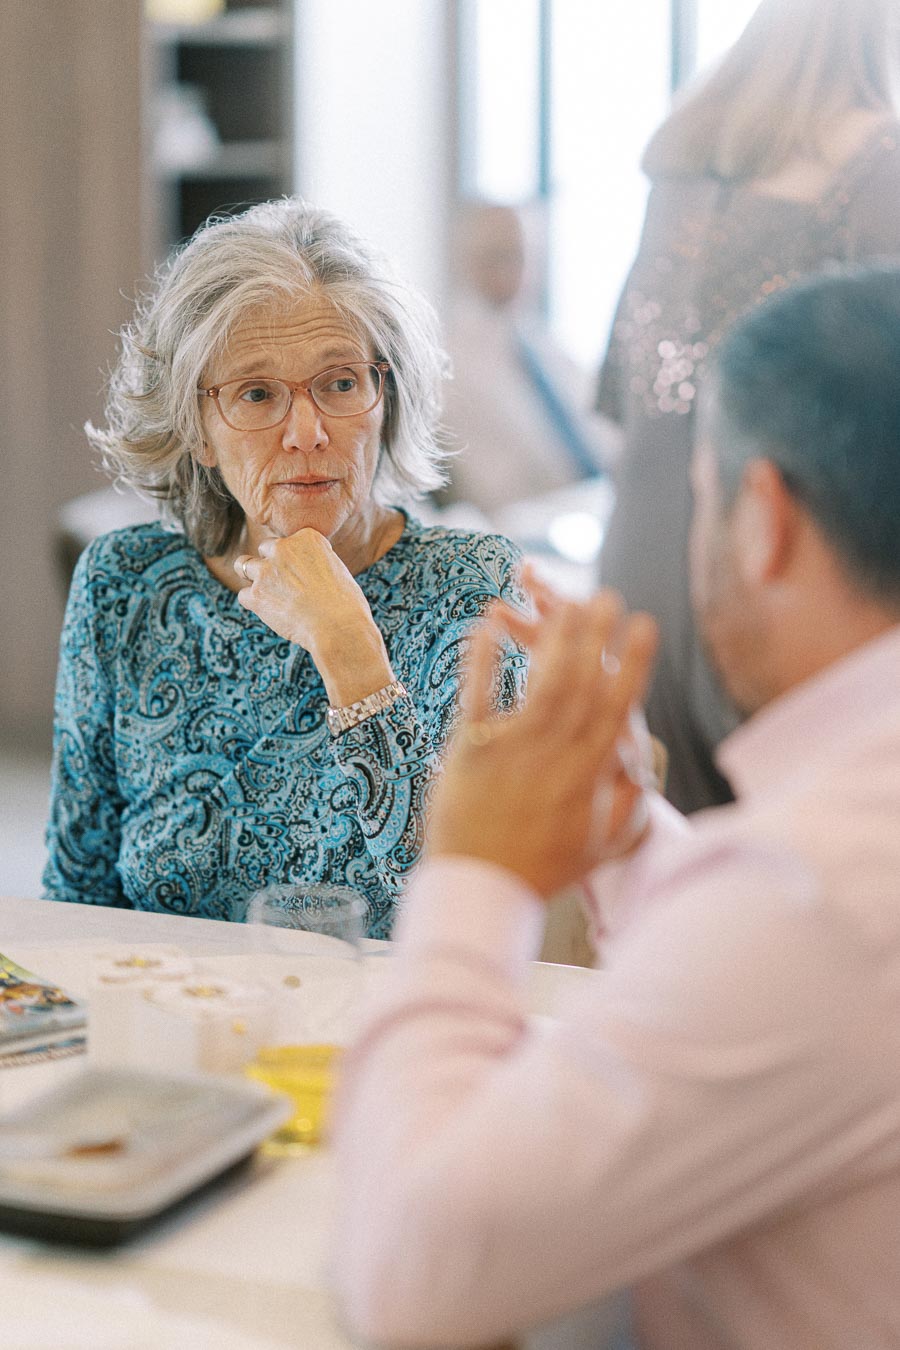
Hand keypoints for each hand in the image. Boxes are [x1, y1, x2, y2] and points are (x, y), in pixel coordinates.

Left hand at [234, 529, 393, 705]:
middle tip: (285, 584)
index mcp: (307, 537)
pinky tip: (271, 613)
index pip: (291, 540)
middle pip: (265, 548)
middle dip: (271, 563)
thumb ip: (315, 561)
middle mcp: (283, 548)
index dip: (295, 557)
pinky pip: (243, 595)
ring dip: (253, 578)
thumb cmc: (346, 604)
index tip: (305, 573)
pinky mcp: (255, 595)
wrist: (339, 628)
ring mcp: (266, 571)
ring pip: (243, 565)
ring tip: (267, 593)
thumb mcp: (337, 569)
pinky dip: (254, 603)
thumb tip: (302, 569)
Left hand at [426, 586, 657, 897]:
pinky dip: (482, 659)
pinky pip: (478, 695)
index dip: (631, 663)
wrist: (478, 891)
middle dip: (596, 637)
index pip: (616, 708)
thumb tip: (648, 779)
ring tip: (562, 598)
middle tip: (606, 594)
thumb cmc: (539, 871)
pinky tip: (484, 624)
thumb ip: (627, 812)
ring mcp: (512, 750)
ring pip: (541, 683)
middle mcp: (555, 755)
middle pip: (581, 684)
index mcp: (588, 775)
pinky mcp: (469, 750)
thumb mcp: (598, 850)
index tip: (644, 626)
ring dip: (552, 638)